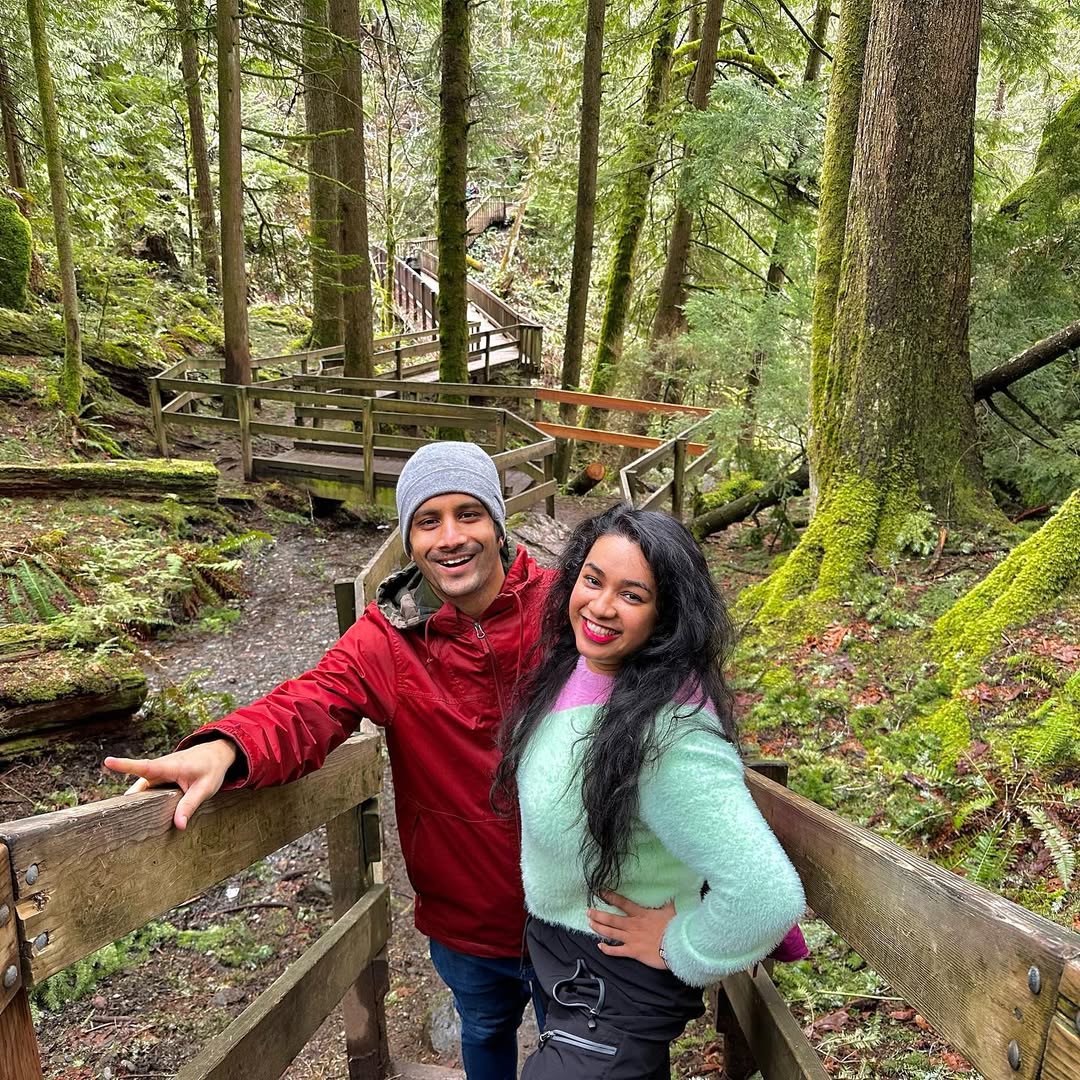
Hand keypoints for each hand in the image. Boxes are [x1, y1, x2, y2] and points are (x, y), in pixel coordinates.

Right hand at [104, 739, 237, 830]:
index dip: (125, 765)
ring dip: (137, 803)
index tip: (107, 761)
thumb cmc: (211, 768)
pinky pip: (148, 791)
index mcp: (169, 766)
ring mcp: (158, 773)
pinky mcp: (160, 778)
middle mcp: (159, 769)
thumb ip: (190, 805)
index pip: (144, 767)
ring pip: (143, 790)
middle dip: (128, 801)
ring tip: (128, 823)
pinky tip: (142, 816)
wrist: (216, 754)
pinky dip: (145, 801)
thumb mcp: (205, 788)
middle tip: (115, 818)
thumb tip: (179, 825)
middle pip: (139, 787)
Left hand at [586, 891, 675, 969]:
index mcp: (640, 914)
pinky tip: (599, 946)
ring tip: (590, 924)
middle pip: (611, 919)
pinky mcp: (632, 951)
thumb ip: (668, 904)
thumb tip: (672, 896)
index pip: (623, 903)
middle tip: (588, 912)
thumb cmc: (674, 928)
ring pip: (610, 933)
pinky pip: (616, 951)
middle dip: (598, 915)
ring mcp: (631, 939)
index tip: (600, 892)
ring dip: (599, 928)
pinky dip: (607, 949)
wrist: (676, 946)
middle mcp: (632, 925)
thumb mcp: (671, 912)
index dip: (610, 897)